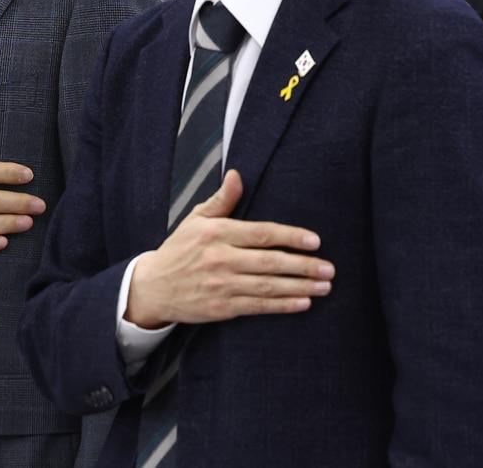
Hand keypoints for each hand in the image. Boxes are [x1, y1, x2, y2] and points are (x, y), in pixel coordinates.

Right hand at [124, 170, 333, 328]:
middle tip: (329, 268)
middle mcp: (220, 259)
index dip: (290, 237)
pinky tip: (302, 303)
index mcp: (217, 233)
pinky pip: (257, 306)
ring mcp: (221, 285)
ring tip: (324, 287)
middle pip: (270, 262)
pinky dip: (281, 306)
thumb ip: (222, 200)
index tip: (315, 240)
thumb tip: (238, 175)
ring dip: (300, 287)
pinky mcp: (221, 308)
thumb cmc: (179, 249)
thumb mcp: (196, 219)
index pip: (262, 233)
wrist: (153, 287)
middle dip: (303, 266)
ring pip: (268, 286)